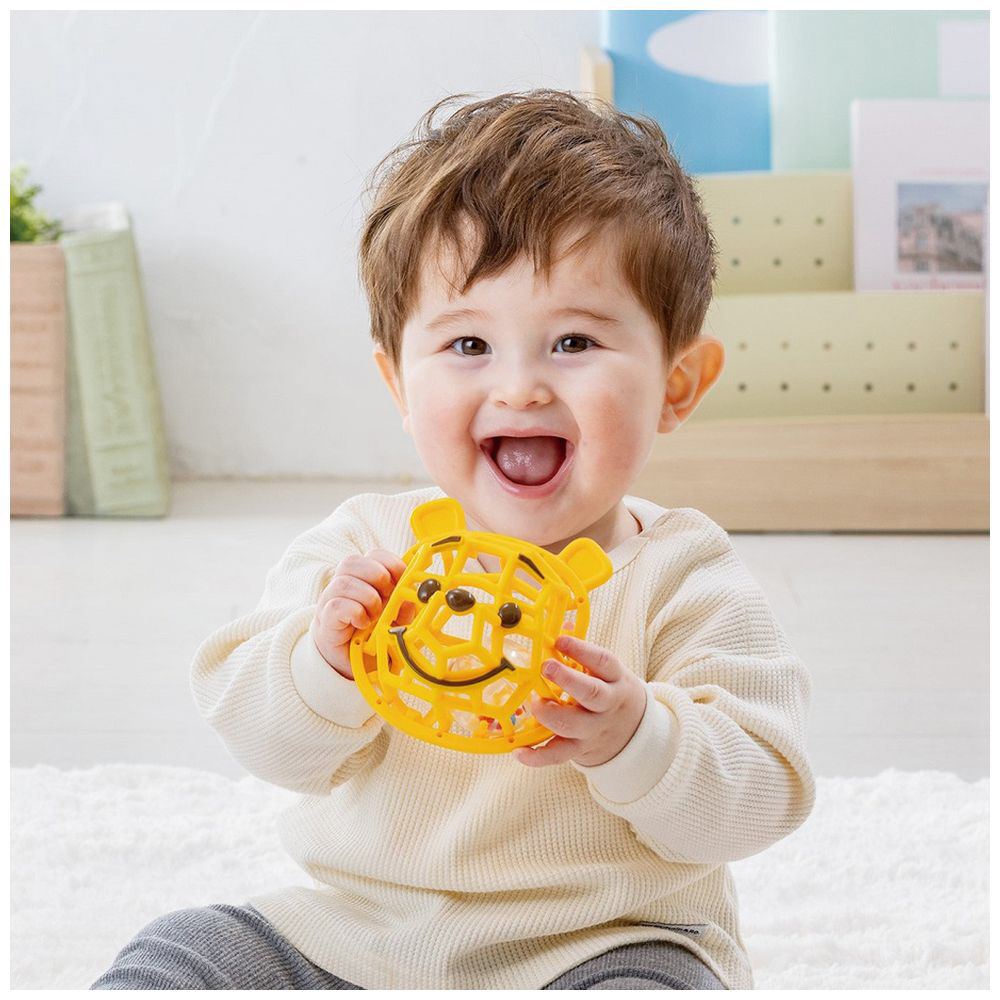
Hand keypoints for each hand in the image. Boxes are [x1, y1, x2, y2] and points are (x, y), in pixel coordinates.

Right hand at [310, 549, 408, 678]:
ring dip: (367, 597)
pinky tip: (362, 623)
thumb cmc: (372, 633)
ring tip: (375, 615)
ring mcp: (331, 600)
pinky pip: (336, 606)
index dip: (390, 562)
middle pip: (352, 561)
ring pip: (343, 582)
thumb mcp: (395, 617)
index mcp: (363, 578)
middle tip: (388, 596)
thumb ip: (404, 603)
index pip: (372, 555)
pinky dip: (355, 612)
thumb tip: (414, 590)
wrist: (350, 661)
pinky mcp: (325, 619)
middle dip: (377, 575)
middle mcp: (344, 584)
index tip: (403, 577)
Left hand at [514, 635, 646, 767]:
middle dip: (567, 680)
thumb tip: (561, 625)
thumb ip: (583, 652)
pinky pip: (558, 755)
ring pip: (572, 725)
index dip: (582, 650)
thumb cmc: (611, 692)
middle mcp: (606, 706)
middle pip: (591, 694)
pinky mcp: (580, 750)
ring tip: (532, 701)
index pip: (603, 662)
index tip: (560, 640)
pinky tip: (518, 751)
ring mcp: (593, 730)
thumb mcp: (607, 671)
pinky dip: (536, 756)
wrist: (633, 734)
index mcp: (615, 680)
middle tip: (546, 666)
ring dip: (548, 713)